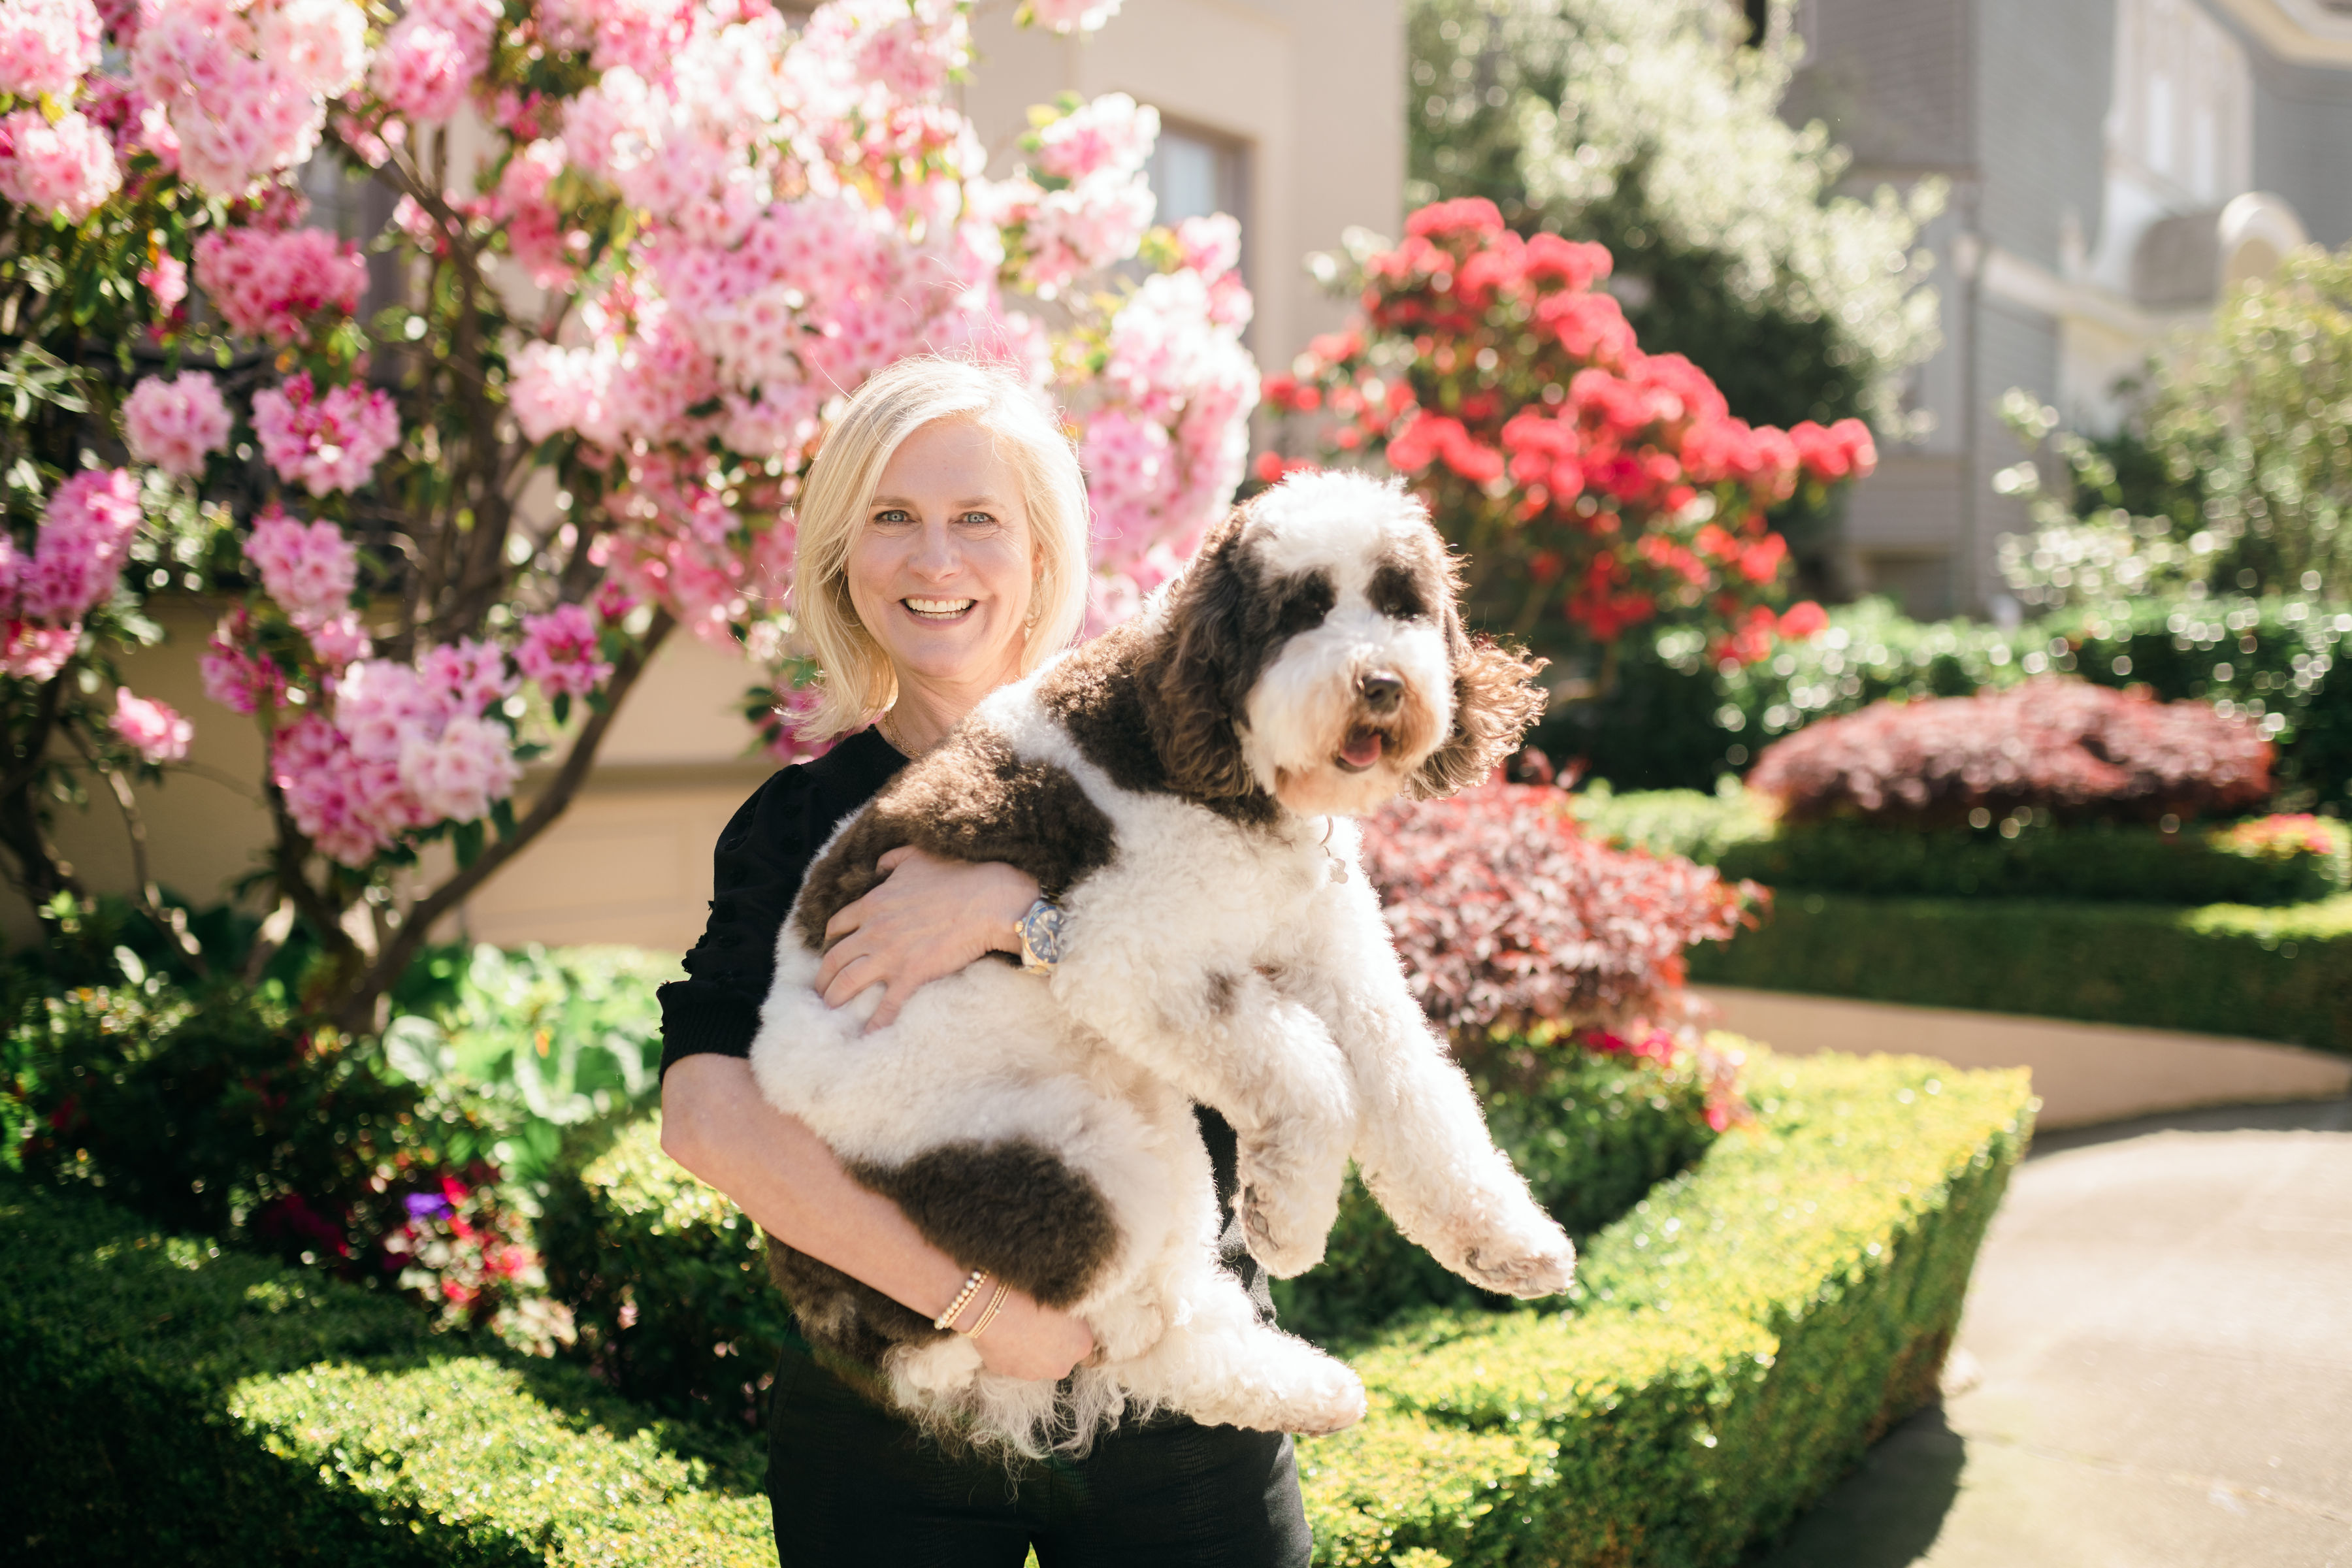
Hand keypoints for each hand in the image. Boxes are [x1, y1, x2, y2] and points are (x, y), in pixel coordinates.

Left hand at [816, 847, 1039, 1029]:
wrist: (985, 899)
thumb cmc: (955, 875)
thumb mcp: (916, 857)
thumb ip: (892, 860)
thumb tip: (879, 865)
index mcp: (873, 904)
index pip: (838, 925)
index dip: (830, 940)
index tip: (829, 950)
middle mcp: (873, 932)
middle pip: (834, 959)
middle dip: (822, 977)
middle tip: (820, 990)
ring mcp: (890, 956)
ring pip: (847, 982)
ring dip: (834, 998)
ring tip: (828, 1010)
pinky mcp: (911, 975)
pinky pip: (886, 1006)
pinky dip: (874, 1024)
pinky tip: (866, 1036)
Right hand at [963, 1288, 1096, 1381]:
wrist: (994, 1303)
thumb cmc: (1033, 1295)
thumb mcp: (1066, 1298)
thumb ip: (1074, 1317)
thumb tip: (1069, 1318)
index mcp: (1081, 1345)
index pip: (1082, 1341)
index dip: (1070, 1329)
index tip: (1059, 1318)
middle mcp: (1061, 1366)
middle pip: (1060, 1355)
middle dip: (1051, 1343)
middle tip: (1037, 1321)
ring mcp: (1035, 1374)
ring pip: (1037, 1361)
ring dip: (1031, 1348)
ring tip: (1018, 1325)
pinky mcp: (1009, 1374)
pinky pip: (1014, 1362)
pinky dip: (1011, 1351)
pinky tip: (1004, 1333)